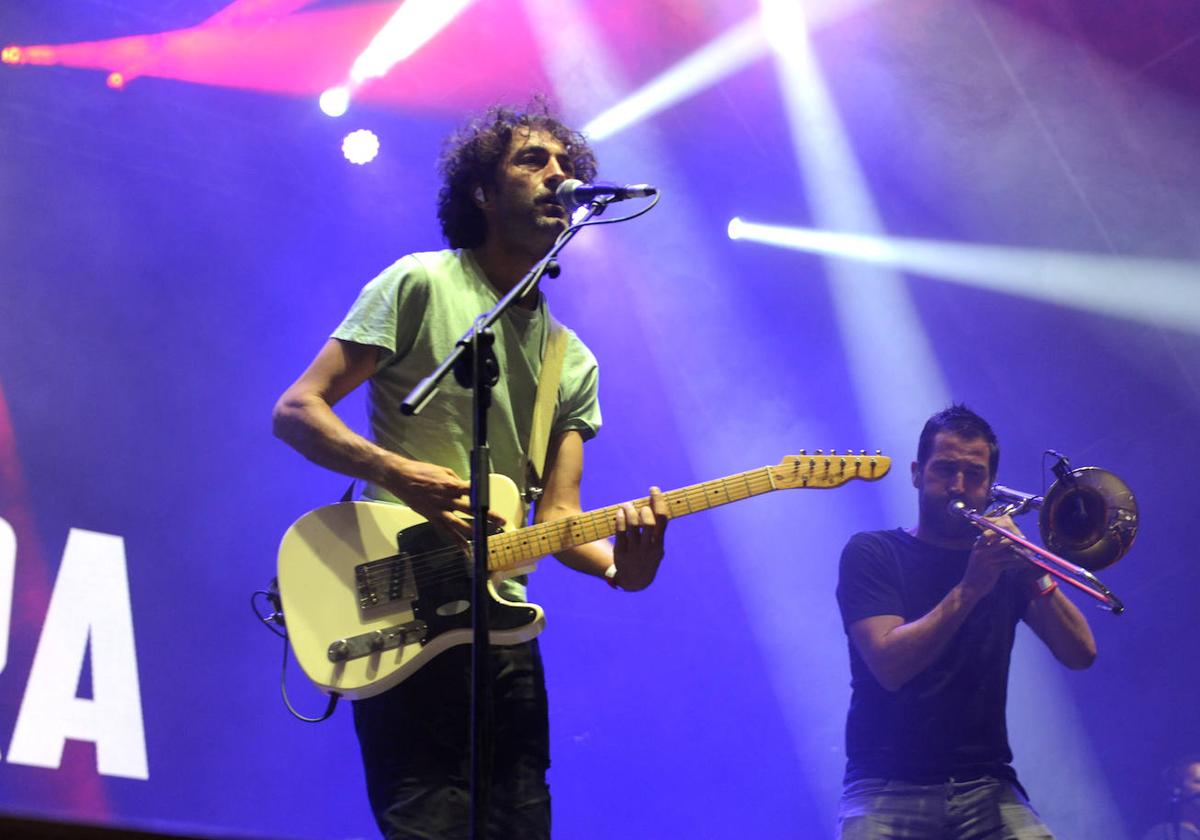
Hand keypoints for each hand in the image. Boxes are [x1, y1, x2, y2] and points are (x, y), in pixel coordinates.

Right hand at [384, 458, 503, 539]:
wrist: (401, 478)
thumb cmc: (422, 471)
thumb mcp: (443, 471)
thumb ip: (456, 481)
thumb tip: (466, 488)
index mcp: (452, 485)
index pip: (473, 492)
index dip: (484, 497)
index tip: (495, 501)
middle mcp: (447, 499)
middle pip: (471, 509)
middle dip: (487, 515)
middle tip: (501, 521)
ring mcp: (440, 510)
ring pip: (460, 523)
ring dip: (473, 530)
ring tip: (485, 537)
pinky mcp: (432, 517)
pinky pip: (446, 531)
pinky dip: (456, 540)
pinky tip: (464, 547)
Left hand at [610, 487, 668, 590]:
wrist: (635, 581)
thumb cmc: (647, 556)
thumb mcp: (656, 546)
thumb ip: (656, 528)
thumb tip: (654, 501)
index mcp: (659, 545)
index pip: (662, 519)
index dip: (658, 501)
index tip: (653, 489)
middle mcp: (648, 548)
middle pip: (648, 523)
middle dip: (643, 509)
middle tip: (638, 504)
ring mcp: (634, 551)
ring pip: (632, 526)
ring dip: (629, 511)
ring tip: (626, 505)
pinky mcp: (621, 553)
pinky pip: (620, 532)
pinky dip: (620, 519)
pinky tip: (619, 512)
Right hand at [961, 514, 1027, 599]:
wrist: (969, 588)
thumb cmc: (977, 573)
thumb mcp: (980, 557)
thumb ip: (989, 548)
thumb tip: (1006, 541)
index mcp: (978, 544)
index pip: (991, 529)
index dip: (1004, 528)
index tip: (1014, 532)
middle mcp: (981, 548)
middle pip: (1001, 535)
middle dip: (1014, 537)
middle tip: (1024, 540)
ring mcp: (986, 558)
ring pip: (1007, 548)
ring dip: (1019, 550)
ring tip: (1027, 552)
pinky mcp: (992, 568)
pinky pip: (1009, 562)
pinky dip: (1018, 562)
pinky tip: (1024, 563)